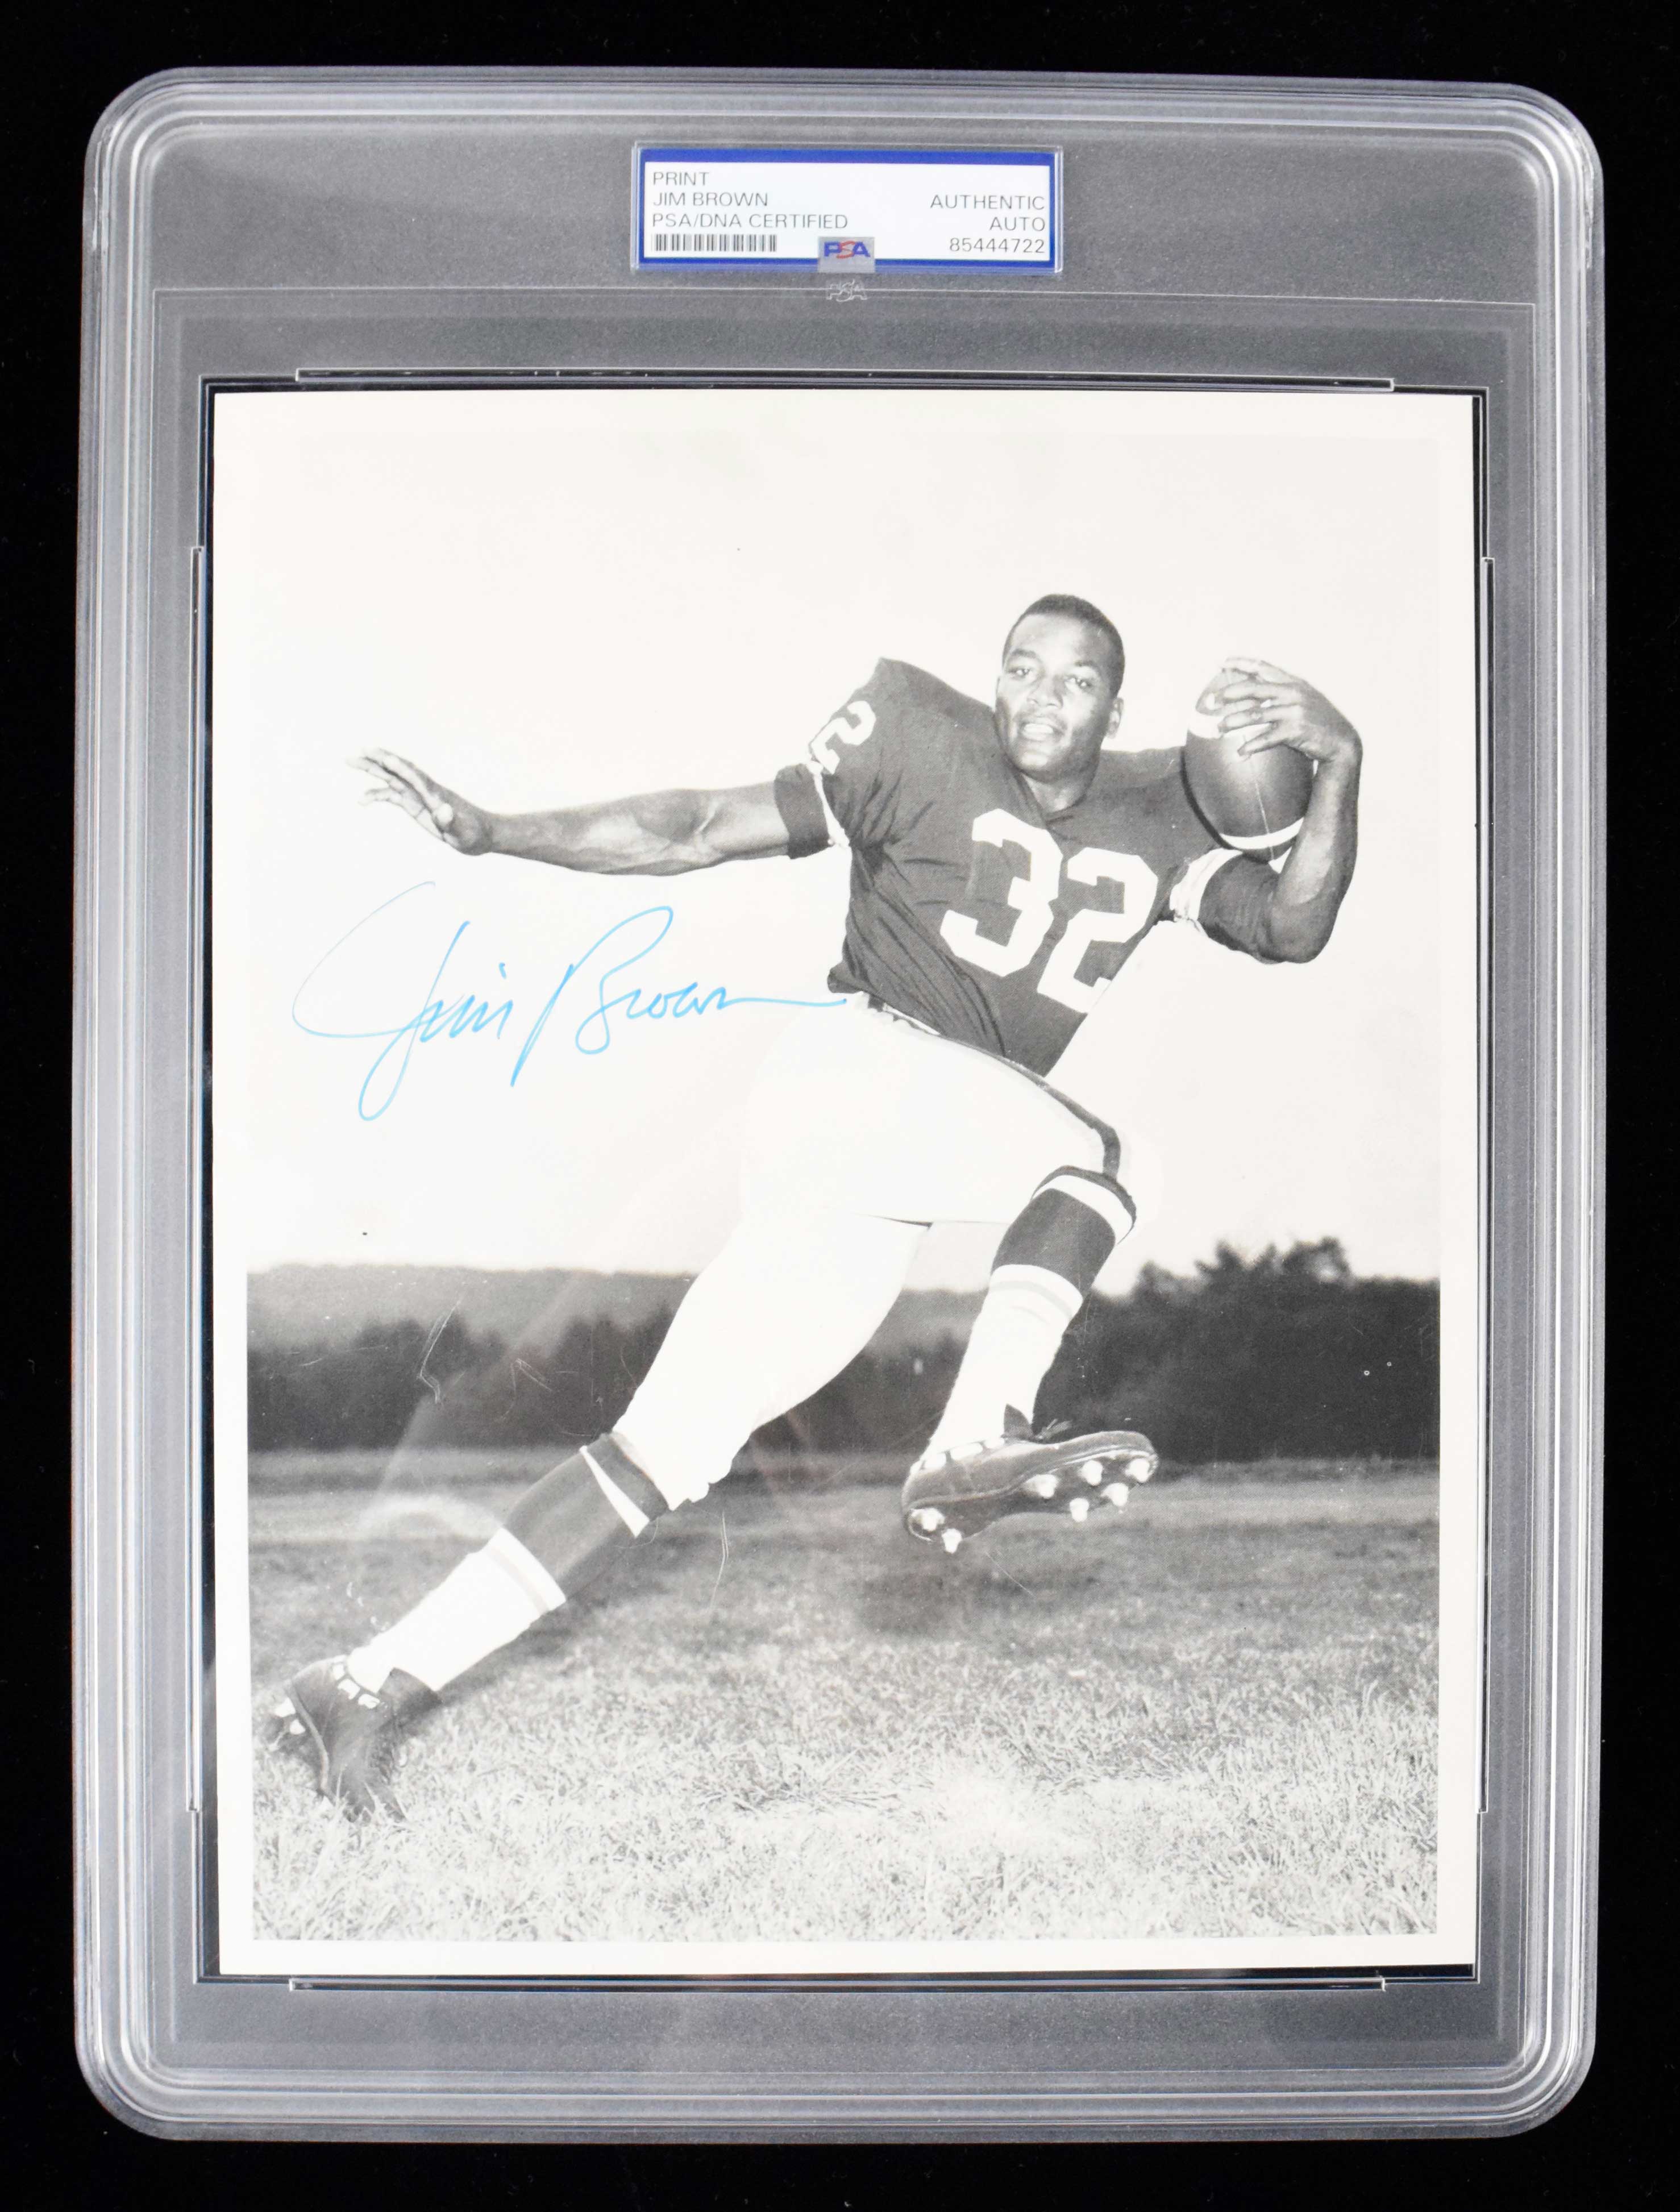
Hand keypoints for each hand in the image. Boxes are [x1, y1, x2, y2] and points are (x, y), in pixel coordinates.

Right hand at [352, 748, 496, 854]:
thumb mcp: (464, 831)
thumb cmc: (474, 833)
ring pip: (392, 779)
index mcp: (436, 794)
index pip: (415, 776)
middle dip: (379, 761)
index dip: (399, 767)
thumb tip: (443, 811)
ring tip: (351, 762)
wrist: (482, 834)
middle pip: (399, 771)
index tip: (383, 757)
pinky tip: (362, 800)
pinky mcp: (416, 806)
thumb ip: (452, 821)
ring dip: (373, 770)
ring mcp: (419, 797)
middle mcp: (425, 791)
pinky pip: (394, 796)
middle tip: (357, 751)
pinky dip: (378, 795)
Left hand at [1210, 659, 1361, 767]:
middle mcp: (1293, 693)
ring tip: (1219, 729)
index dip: (1241, 664)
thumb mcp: (1305, 699)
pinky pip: (1266, 738)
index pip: (1263, 667)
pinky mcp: (1295, 730)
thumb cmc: (1318, 721)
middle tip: (1212, 701)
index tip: (1222, 663)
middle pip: (1254, 689)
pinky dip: (1250, 746)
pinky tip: (1240, 753)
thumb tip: (1254, 693)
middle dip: (1229, 694)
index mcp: (1294, 682)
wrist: (1341, 741)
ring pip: (1255, 715)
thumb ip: (1283, 693)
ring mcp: (1294, 711)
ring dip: (1233, 722)